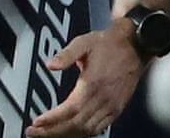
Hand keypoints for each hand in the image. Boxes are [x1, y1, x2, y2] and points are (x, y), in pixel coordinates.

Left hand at [25, 21, 143, 136]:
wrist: (136, 45)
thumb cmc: (110, 43)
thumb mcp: (85, 42)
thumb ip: (66, 54)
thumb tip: (50, 64)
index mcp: (94, 83)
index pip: (69, 109)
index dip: (51, 119)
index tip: (36, 122)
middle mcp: (103, 97)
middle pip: (75, 124)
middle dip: (52, 131)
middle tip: (34, 131)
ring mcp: (112, 105)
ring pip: (86, 130)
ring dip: (65, 135)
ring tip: (48, 133)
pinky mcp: (117, 108)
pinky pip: (98, 128)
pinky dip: (82, 134)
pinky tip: (71, 131)